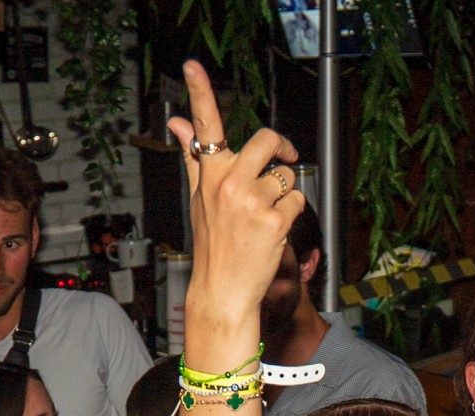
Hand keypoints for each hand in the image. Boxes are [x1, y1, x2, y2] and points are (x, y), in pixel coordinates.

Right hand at [169, 61, 300, 339]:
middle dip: (282, 148)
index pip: (205, 126)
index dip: (199, 92)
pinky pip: (297, 201)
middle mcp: (228, 182)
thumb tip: (177, 123)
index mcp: (209, 174)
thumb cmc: (213, 244)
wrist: (222, 291)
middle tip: (284, 156)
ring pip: (287, 176)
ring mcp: (251, 201)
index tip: (191, 66)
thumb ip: (193, 157)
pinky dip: (292, 216)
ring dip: (284, 194)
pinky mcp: (273, 220)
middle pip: (268, 139)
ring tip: (265, 217)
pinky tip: (273, 231)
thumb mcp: (199, 198)